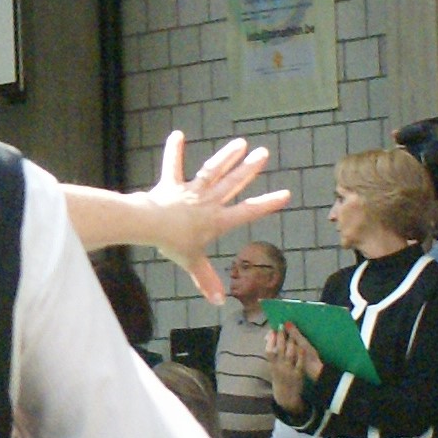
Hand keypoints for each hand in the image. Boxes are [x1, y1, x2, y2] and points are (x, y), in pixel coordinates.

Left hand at [126, 131, 290, 302]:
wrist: (153, 225)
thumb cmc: (174, 244)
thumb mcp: (193, 263)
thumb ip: (206, 280)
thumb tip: (218, 303)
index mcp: (217, 221)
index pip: (248, 212)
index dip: (267, 204)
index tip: (285, 194)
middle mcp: (208, 202)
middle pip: (233, 184)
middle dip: (249, 169)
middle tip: (263, 153)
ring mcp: (191, 191)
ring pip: (212, 170)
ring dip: (226, 156)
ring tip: (240, 143)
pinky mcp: (171, 184)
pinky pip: (173, 165)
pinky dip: (174, 151)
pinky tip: (177, 134)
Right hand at [266, 321, 322, 405]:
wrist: (286, 396)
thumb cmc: (279, 378)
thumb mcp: (273, 367)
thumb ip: (271, 353)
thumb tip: (267, 336)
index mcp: (272, 365)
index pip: (268, 351)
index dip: (270, 340)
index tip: (273, 331)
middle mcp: (279, 367)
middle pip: (279, 349)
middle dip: (281, 337)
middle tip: (282, 326)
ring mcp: (289, 370)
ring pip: (289, 355)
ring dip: (290, 343)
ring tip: (291, 334)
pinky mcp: (298, 374)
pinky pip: (299, 362)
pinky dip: (300, 354)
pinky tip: (301, 346)